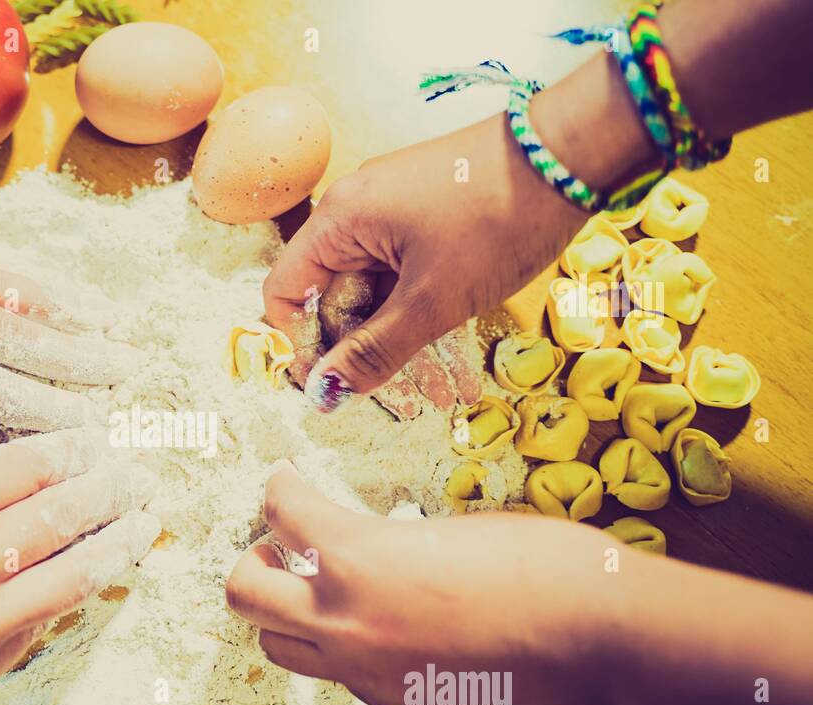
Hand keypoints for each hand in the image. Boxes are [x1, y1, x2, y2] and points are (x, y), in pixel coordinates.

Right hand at [0, 427, 158, 704]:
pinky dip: (70, 594)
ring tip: (144, 522)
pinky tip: (91, 575)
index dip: (73, 447)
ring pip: (75, 575)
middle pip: (67, 512)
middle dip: (110, 487)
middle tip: (137, 473)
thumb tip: (20, 480)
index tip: (95, 438)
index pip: (34, 461)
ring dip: (117, 544)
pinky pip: (40, 625)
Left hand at [225, 463, 627, 704]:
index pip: (282, 513)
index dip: (280, 488)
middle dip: (253, 562)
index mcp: (358, 557)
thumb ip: (398, 547)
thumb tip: (382, 556)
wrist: (605, 651)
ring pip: (280, 649)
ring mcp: (367, 675)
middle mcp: (345, 621)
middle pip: (245, 594)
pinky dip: (347, 652)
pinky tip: (388, 635)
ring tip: (320, 596)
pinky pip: (344, 679)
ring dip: (288, 615)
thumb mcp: (458, 533)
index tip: (285, 482)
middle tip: (279, 549)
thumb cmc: (549, 569)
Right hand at [262, 114, 590, 411]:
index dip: (298, 343)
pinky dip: (419, 312)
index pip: (285, 290)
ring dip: (394, 339)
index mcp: (340, 220)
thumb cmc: (497, 221)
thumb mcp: (433, 300)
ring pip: (374, 291)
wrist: (574, 153)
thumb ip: (374, 351)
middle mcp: (356, 211)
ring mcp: (394, 211)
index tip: (330, 386)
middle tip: (392, 393)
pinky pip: (404, 275)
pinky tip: (448, 348)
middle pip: (331, 295)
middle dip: (357, 349)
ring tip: (433, 384)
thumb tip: (324, 395)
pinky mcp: (428, 215)